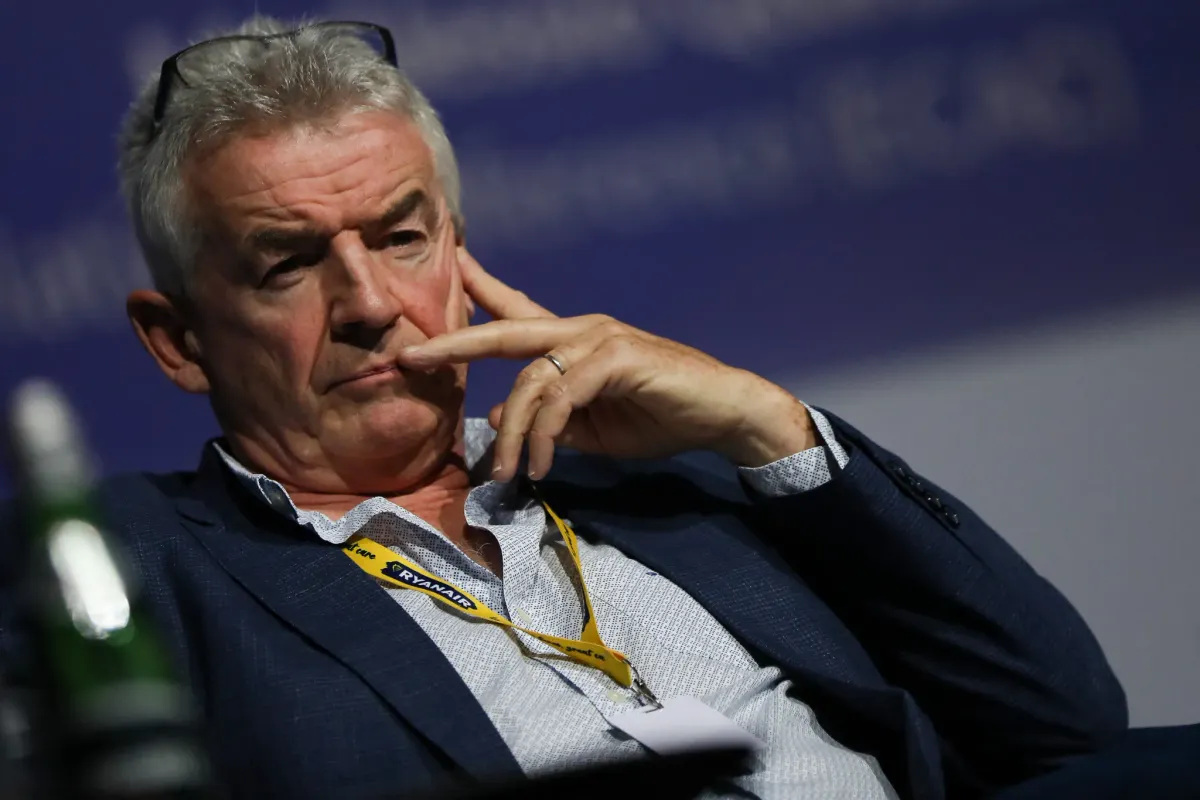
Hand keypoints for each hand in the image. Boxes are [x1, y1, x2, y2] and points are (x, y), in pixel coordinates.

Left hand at [399, 250, 817, 480]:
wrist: (722, 413)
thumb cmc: (661, 415)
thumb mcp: (591, 427)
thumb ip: (548, 421)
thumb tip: (498, 419)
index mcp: (572, 341)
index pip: (516, 311)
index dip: (480, 289)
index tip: (449, 266)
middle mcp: (580, 330)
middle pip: (505, 330)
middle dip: (454, 342)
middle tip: (410, 356)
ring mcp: (598, 339)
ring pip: (532, 381)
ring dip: (515, 434)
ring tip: (509, 473)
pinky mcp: (617, 357)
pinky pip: (563, 397)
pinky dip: (548, 435)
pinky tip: (544, 464)